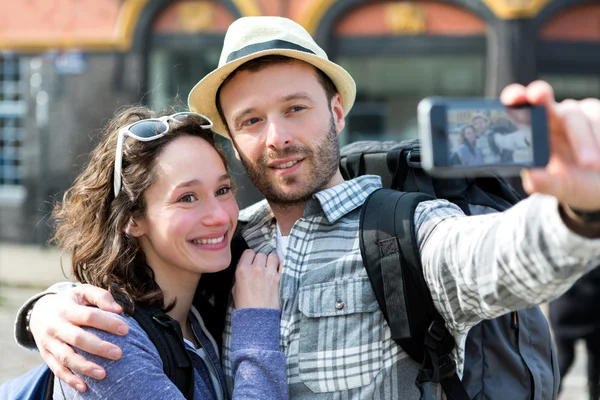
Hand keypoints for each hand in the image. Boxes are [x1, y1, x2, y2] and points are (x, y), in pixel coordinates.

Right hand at [30, 284, 127, 391]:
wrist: (39, 312)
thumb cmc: (70, 301)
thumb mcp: (83, 292)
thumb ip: (101, 297)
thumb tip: (119, 310)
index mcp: (66, 309)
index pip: (89, 316)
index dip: (107, 323)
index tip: (126, 329)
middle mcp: (56, 326)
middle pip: (78, 338)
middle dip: (99, 347)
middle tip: (119, 354)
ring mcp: (49, 343)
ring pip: (66, 357)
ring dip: (85, 367)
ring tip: (103, 374)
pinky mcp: (46, 356)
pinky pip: (57, 370)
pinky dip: (70, 380)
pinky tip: (85, 387)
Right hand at [232, 250, 280, 308]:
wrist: (257, 318)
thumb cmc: (245, 306)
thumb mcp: (235, 289)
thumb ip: (241, 276)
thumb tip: (246, 270)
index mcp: (242, 270)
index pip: (248, 252)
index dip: (251, 257)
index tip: (252, 263)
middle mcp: (256, 269)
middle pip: (261, 254)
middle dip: (261, 261)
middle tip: (262, 269)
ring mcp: (269, 273)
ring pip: (273, 256)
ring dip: (272, 262)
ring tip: (271, 270)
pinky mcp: (280, 278)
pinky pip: (283, 264)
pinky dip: (282, 266)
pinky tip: (279, 271)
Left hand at [501, 81, 599, 211]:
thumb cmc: (576, 181)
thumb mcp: (560, 187)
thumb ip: (544, 183)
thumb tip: (532, 176)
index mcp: (537, 131)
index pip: (522, 108)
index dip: (515, 97)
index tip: (513, 97)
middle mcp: (557, 116)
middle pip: (546, 101)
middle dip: (541, 97)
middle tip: (537, 96)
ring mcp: (582, 113)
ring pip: (578, 117)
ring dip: (584, 141)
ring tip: (590, 164)